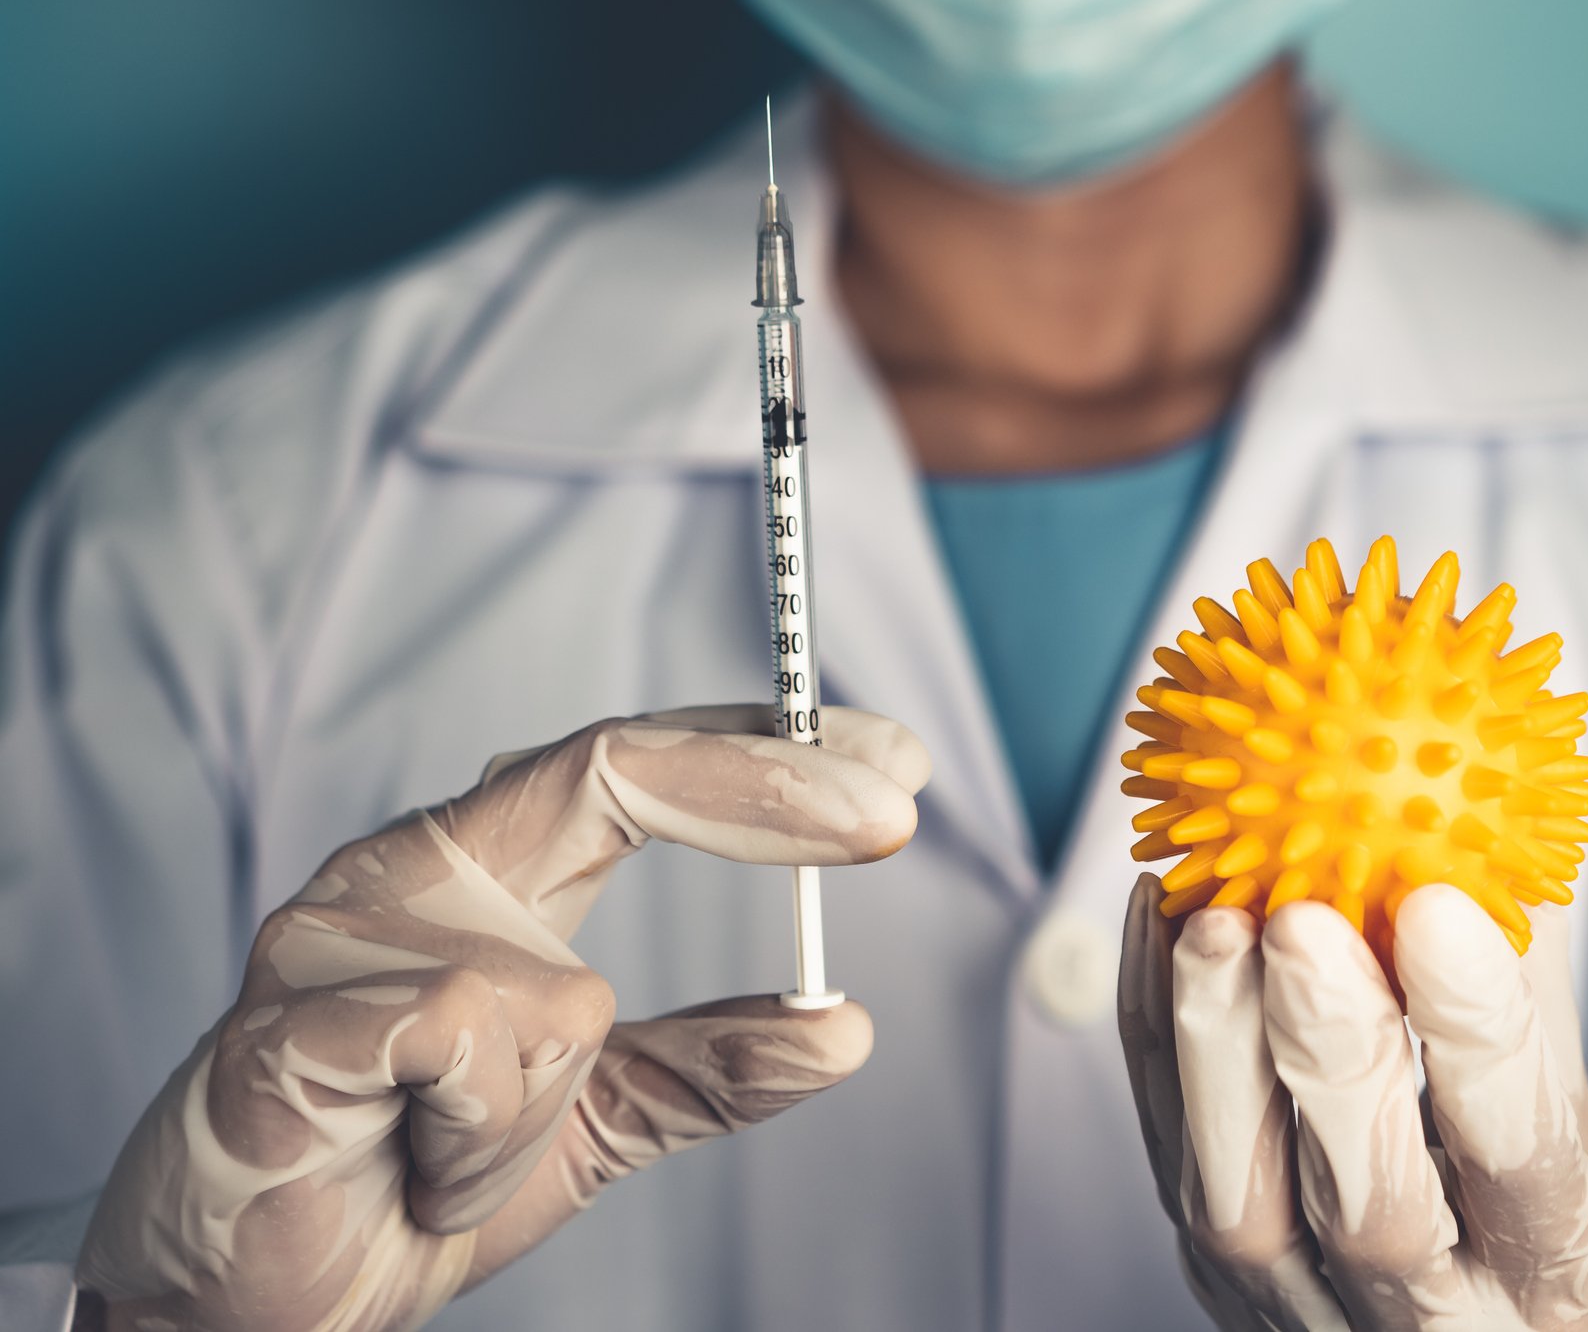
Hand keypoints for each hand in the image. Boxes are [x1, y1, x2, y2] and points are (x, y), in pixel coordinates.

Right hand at [75, 705, 927, 1330]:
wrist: (256, 1311)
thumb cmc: (404, 1183)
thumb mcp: (599, 1119)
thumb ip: (712, 1065)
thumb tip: (844, 1024)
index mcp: (483, 874)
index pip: (634, 764)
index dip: (762, 753)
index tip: (890, 765)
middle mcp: (411, 871)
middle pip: (610, 766)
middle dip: (765, 783)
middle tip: (884, 812)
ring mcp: (338, 938)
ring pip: (558, 988)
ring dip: (544, 1112)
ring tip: (454, 1162)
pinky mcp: (286, 1028)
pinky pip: (463, 1050)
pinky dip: (473, 1141)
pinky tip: (411, 1165)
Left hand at [1119, 876, 1587, 1330]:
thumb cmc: (1526, 1219)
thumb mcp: (1567, 1116)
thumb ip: (1528, 991)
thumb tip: (1490, 826)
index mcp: (1555, 1273)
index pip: (1524, 1159)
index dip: (1479, 1033)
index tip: (1440, 908)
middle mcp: (1435, 1323)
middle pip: (1373, 1208)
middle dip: (1330, 1051)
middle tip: (1298, 921)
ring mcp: (1314, 1314)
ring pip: (1244, 1206)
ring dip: (1217, 1048)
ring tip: (1210, 921)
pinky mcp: (1220, 1289)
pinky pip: (1170, 1165)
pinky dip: (1158, 1041)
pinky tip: (1161, 931)